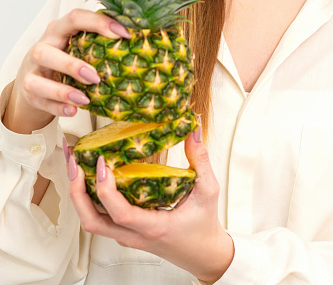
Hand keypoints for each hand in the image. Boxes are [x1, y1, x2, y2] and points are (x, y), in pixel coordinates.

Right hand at [2, 9, 129, 133]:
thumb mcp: (81, 46)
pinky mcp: (30, 94)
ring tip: (84, 99)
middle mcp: (42, 49)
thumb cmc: (67, 58)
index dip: (99, 23)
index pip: (75, 18)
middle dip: (72, 65)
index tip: (125, 34)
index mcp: (59, 31)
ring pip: (37, 81)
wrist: (35, 80)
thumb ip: (102, 43)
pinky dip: (57, 107)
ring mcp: (32, 72)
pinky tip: (73, 110)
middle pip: (46, 52)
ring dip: (62, 91)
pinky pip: (40, 102)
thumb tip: (142, 40)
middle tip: (96, 77)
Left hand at [68, 127, 233, 282]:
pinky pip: (100, 218)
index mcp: (154, 227)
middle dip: (76, 190)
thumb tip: (193, 130)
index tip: (102, 164)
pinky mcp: (125, 233)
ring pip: (91, 220)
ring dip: (78, 194)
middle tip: (74, 161)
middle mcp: (134, 235)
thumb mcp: (208, 191)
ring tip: (76, 165)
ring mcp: (127, 236)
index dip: (105, 189)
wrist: (202, 253)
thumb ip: (201, 160)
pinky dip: (90, 198)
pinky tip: (91, 178)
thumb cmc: (205, 226)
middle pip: (91, 220)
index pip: (120, 213)